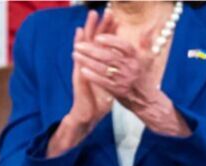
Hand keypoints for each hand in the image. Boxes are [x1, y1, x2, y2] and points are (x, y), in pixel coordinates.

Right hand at [47, 10, 116, 156]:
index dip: (109, 31)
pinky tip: (78, 36)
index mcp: (99, 66)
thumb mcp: (113, 85)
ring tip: (91, 16)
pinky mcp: (78, 73)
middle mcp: (89, 64)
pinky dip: (78, 45)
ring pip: (85, 45)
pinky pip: (79, 56)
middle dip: (99, 25)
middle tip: (102, 11)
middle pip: (94, 40)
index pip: (104, 45)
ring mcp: (82, 68)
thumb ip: (119, 74)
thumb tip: (127, 66)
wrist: (88, 114)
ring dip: (88, 30)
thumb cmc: (100, 101)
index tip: (115, 18)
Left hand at [75, 26, 190, 135]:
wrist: (146, 100)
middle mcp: (130, 68)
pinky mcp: (117, 90)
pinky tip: (82, 70)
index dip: (111, 40)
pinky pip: (102, 81)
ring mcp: (123, 79)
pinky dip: (92, 75)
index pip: (124, 46)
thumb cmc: (142, 78)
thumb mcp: (146, 61)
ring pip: (103, 68)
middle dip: (91, 49)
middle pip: (109, 56)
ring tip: (75, 54)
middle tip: (78, 45)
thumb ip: (143, 47)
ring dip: (87, 61)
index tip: (97, 37)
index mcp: (136, 58)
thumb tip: (146, 31)